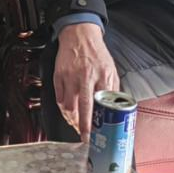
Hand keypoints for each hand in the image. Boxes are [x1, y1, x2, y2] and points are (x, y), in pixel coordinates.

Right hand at [54, 22, 117, 142]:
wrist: (79, 34)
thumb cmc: (96, 52)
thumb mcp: (110, 68)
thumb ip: (112, 87)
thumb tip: (115, 107)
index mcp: (101, 75)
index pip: (101, 104)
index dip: (99, 121)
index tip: (99, 133)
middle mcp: (85, 77)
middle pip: (83, 108)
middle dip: (83, 126)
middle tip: (85, 137)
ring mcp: (69, 77)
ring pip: (68, 105)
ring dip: (72, 118)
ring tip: (77, 124)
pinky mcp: (58, 75)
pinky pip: (59, 97)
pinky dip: (63, 107)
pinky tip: (68, 111)